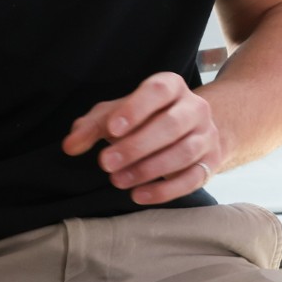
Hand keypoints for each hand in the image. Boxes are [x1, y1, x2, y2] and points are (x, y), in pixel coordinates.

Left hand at [63, 72, 226, 204]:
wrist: (191, 131)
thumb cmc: (146, 119)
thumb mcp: (117, 115)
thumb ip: (92, 126)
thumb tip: (70, 145)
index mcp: (171, 86)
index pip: (158, 91)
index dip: (135, 109)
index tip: (111, 129)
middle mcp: (194, 108)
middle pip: (171, 125)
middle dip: (136, 146)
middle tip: (106, 163)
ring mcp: (207, 136)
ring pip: (183, 152)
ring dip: (148, 169)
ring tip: (118, 180)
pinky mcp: (210, 163)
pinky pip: (192, 179)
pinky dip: (165, 190)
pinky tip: (138, 195)